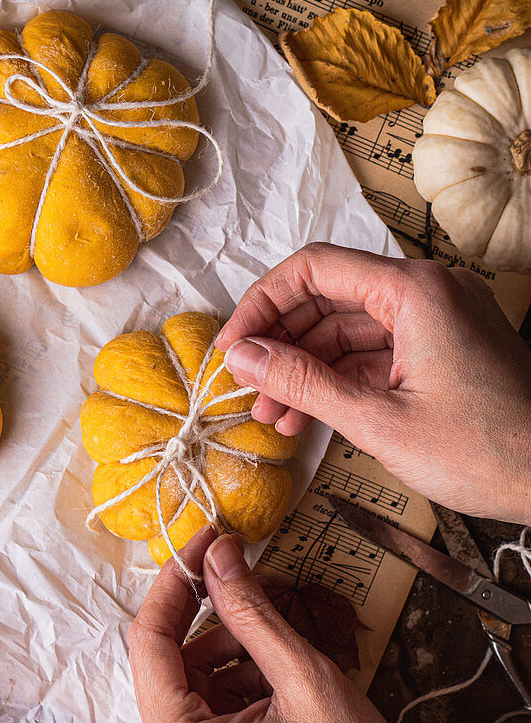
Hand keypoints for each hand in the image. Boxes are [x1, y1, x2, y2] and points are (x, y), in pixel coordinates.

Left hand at [129, 529, 493, 722]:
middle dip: (212, 615)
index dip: (175, 582)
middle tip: (250, 573)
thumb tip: (219, 553)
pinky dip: (240, 675)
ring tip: (284, 641)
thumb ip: (251, 610)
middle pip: (169, 658)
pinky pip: (209, 703)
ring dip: (232, 646)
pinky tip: (283, 673)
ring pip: (193, 677)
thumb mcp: (303, 677)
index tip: (206, 540)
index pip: (148, 641)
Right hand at [217, 243, 530, 522]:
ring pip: (348, 328)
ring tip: (271, 414)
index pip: (314, 269)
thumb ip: (303, 383)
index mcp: (416, 292)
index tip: (232, 346)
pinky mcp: (443, 349)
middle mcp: (428, 292)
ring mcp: (438, 320)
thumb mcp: (379, 422)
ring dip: (306, 367)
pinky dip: (340, 379)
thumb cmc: (490, 453)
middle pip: (329, 296)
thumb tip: (244, 358)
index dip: (262, 305)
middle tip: (245, 386)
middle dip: (281, 343)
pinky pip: (376, 351)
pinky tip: (308, 414)